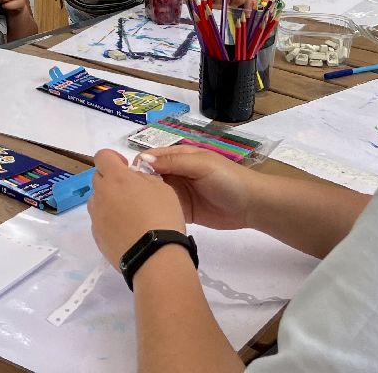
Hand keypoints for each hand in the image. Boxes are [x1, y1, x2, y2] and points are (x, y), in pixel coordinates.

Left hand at [88, 150, 187, 265]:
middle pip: (99, 178)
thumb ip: (142, 177)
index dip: (113, 158)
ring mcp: (96, 216)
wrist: (155, 257)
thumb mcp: (161, 187)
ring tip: (130, 216)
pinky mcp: (97, 236)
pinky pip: (100, 221)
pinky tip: (127, 232)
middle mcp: (101, 194)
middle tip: (132, 193)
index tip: (126, 168)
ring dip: (109, 201)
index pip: (102, 156)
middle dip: (112, 181)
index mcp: (116, 178)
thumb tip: (132, 178)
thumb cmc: (162, 217)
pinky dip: (110, 222)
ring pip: (98, 201)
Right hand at [136, 144, 256, 231]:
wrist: (251, 204)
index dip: (137, 166)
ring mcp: (178, 193)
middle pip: (149, 176)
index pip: (150, 158)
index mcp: (178, 157)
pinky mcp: (182, 210)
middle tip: (126, 198)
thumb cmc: (228, 179)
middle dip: (137, 184)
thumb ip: (174, 162)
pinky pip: (164, 209)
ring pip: (154, 193)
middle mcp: (175, 173)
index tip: (126, 180)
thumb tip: (142, 160)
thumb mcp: (201, 165)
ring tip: (131, 210)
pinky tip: (144, 219)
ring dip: (144, 199)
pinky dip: (155, 212)